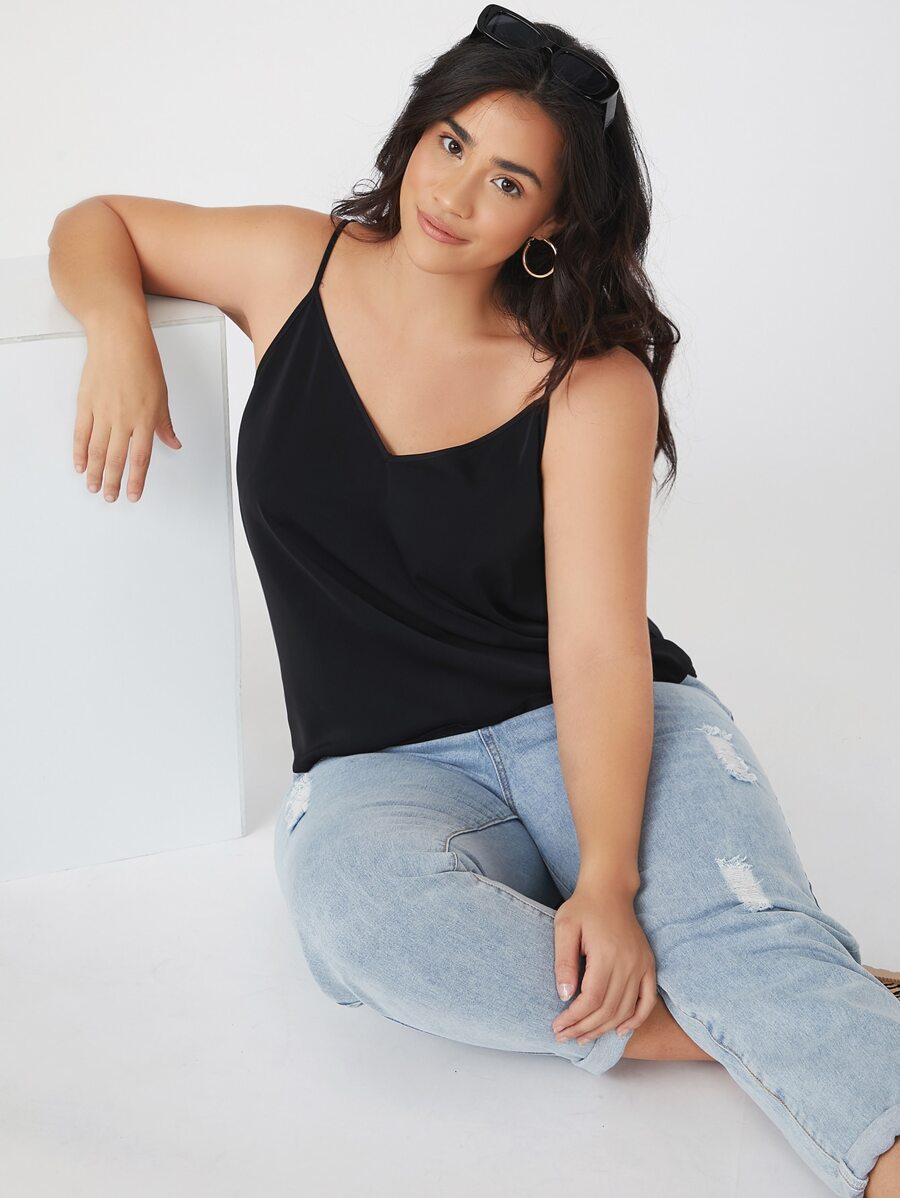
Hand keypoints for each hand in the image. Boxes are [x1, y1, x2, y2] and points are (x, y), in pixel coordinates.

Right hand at [74, 316, 181, 502]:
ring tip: (93, 487)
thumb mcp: (162, 395)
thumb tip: (173, 443)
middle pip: (117, 459)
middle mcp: (124, 418)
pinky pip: (81, 433)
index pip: (141, 458)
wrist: (119, 338)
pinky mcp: (86, 403)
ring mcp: (103, 411)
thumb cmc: (143, 362)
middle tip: (110, 497)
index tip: (133, 495)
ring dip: (95, 472)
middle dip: (113, 482)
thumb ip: (164, 424)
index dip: (136, 480)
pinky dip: (80, 451)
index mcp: (146, 419)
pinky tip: (80, 464)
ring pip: (98, 450)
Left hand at [551, 881, 657, 1043]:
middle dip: (585, 1028)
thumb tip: (565, 996)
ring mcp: (641, 965)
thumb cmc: (583, 907)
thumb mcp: (564, 927)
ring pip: (626, 1009)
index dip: (575, 1018)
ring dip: (605, 1029)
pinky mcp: (648, 964)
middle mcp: (628, 963)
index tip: (558, 1026)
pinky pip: (647, 1000)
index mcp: (607, 954)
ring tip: (584, 1037)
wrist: (610, 890)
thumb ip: (564, 962)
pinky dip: (636, 1019)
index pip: (592, 1000)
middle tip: (565, 1037)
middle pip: (608, 1009)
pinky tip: (620, 1031)